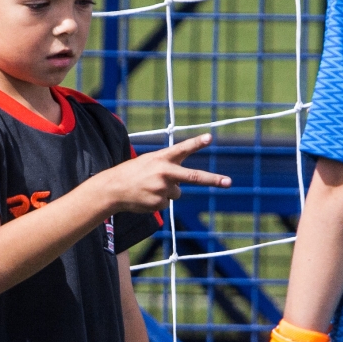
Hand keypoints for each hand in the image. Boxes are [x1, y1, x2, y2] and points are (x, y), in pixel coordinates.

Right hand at [98, 133, 231, 213]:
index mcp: (162, 158)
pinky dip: (158, 201)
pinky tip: (146, 196)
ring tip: (149, 188)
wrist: (113, 189)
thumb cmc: (133, 172)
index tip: (209, 138)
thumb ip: (168, 167)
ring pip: (176, 193)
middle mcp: (164, 173)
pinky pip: (166, 203)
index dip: (197, 143)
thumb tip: (182, 186)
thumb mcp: (149, 162)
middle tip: (229, 182)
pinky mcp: (159, 203)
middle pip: (194, 177)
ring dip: (166, 192)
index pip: (182, 149)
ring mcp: (162, 189)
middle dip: (213, 180)